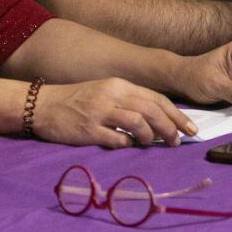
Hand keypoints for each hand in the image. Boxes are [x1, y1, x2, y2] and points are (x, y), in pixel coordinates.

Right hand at [32, 78, 196, 148]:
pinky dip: (128, 144)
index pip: (156, 98)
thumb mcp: (104, 92)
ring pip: (138, 123)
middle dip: (170, 128)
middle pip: (151, 111)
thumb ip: (128, 102)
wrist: (41, 105)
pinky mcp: (89, 129)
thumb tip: (157, 120)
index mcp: (118, 85)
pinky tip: (129, 146)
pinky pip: (117, 139)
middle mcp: (111, 95)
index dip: (176, 115)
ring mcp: (100, 112)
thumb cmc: (75, 100)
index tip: (190, 128)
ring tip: (153, 144)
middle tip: (177, 142)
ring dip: (151, 137)